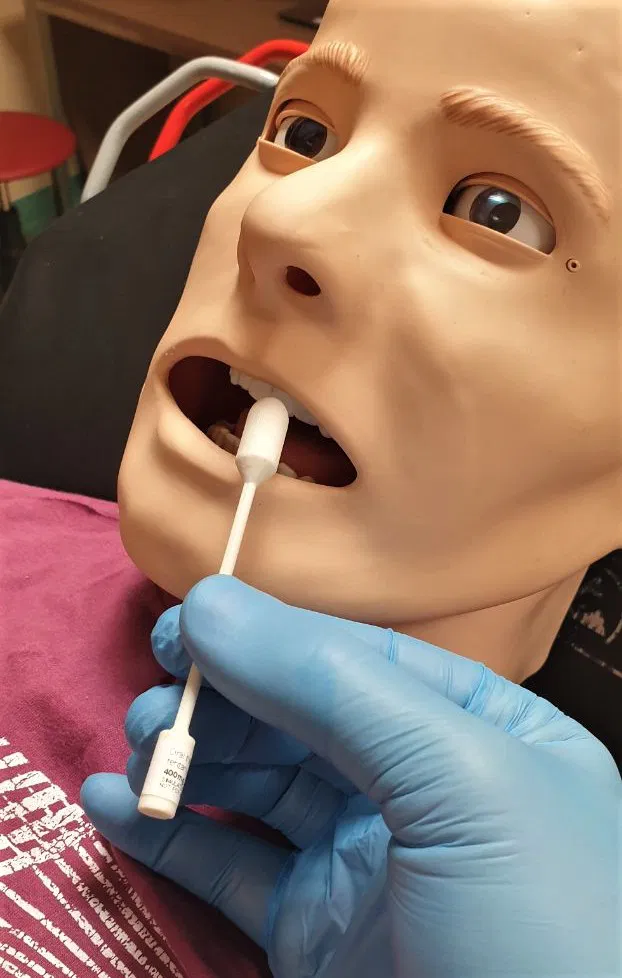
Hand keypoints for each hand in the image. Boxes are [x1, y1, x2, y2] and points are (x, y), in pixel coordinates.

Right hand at [82, 577, 621, 977]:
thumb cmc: (536, 923)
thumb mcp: (458, 780)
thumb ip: (334, 683)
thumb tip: (210, 602)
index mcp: (482, 729)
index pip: (360, 657)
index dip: (269, 636)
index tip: (184, 628)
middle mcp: (423, 786)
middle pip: (300, 717)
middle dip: (222, 701)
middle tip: (153, 703)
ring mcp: (367, 859)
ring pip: (259, 787)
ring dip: (189, 761)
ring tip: (136, 752)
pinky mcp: (317, 932)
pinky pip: (232, 867)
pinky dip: (170, 837)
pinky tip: (117, 808)